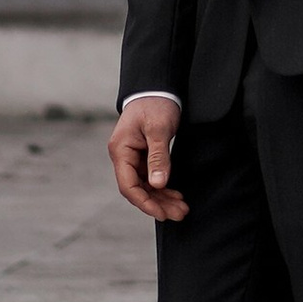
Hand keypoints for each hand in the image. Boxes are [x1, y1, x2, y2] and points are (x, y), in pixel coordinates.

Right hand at [109, 95, 186, 221]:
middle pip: (138, 189)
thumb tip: (158, 184)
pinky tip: (176, 195)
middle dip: (158, 204)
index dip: (145, 202)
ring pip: (145, 186)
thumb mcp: (159, 129)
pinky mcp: (142, 156)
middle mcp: (123, 156)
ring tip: (182, 209)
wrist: (157, 87)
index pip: (128, 185)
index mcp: (121, 150)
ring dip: (162, 198)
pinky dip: (163, 188)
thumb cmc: (156, 104)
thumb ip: (158, 157)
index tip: (162, 213)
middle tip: (180, 214)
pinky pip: (150, 178)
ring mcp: (132, 157)